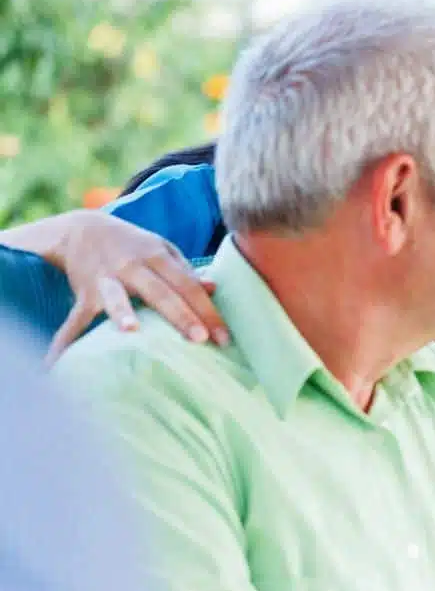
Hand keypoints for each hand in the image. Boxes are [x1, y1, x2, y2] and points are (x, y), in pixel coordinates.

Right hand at [46, 210, 227, 362]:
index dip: (207, 310)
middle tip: (200, 339)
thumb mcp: (162, 249)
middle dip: (181, 316)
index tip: (223, 336)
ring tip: (132, 331)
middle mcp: (133, 266)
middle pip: (161, 293)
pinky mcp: (84, 292)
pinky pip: (76, 318)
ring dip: (122, 313)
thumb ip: (186, 270)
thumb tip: (214, 288)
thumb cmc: (132, 245)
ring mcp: (106, 279)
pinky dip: (65, 339)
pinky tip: (56, 361)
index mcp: (157, 257)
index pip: (188, 286)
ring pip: (117, 297)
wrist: (81, 228)